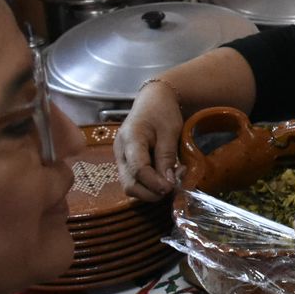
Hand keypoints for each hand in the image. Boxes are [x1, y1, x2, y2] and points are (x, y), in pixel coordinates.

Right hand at [113, 80, 183, 200]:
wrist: (153, 100)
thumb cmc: (162, 112)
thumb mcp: (170, 131)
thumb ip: (167, 157)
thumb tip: (168, 184)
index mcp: (130, 139)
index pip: (138, 170)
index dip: (155, 183)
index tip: (172, 187)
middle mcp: (120, 151)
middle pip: (129, 184)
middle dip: (151, 193)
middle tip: (174, 187)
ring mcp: (121, 158)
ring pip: (131, 186)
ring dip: (152, 190)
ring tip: (172, 179)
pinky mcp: (127, 163)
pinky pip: (135, 180)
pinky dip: (150, 184)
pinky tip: (165, 175)